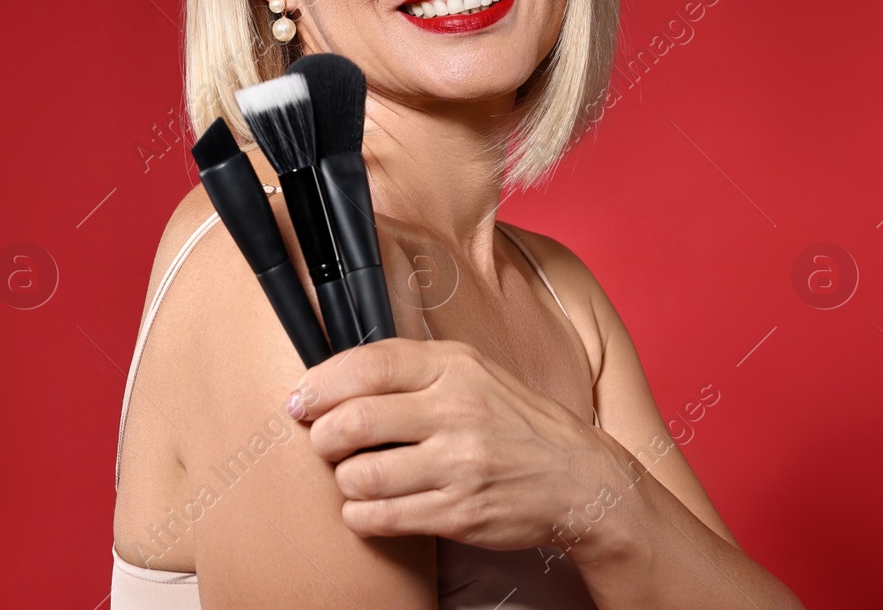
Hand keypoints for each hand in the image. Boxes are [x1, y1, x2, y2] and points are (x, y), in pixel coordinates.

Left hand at [286, 337, 613, 552]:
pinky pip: (380, 517)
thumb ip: (411, 368)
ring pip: (359, 475)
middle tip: (324, 443)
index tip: (301, 400)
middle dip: (322, 437)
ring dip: (343, 480)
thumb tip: (332, 377)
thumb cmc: (513, 422)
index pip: (367, 366)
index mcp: (454, 367)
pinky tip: (369, 506)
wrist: (581, 480)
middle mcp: (456, 411)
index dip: (320, 385)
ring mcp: (459, 465)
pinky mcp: (459, 513)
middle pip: (352, 422)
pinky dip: (360, 514)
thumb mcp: (472, 372)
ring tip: (354, 477)